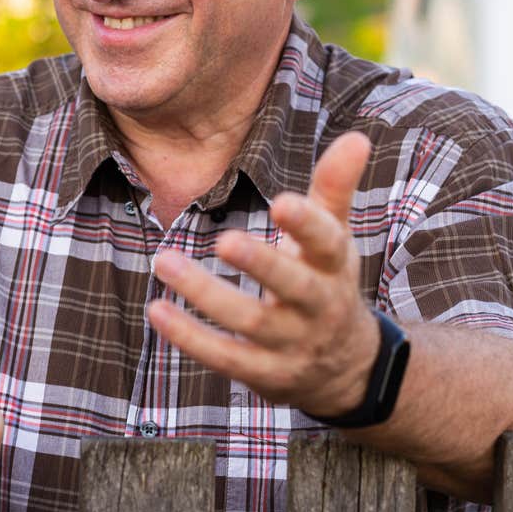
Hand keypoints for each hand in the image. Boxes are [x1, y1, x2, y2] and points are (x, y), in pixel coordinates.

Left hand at [147, 131, 381, 416]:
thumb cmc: (326, 284)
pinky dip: (189, 338)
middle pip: (294, 288)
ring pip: (250, 323)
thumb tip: (356, 136)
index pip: (328, 244)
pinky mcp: (264, 375)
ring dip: (205, 295)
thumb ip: (334, 189)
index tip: (282, 202)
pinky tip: (156, 310)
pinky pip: (225, 358)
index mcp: (335, 268)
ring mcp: (292, 346)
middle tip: (224, 240)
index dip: (308, 224)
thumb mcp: (335, 240)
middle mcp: (319, 308)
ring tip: (164, 260)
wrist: (345, 370)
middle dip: (262, 264)